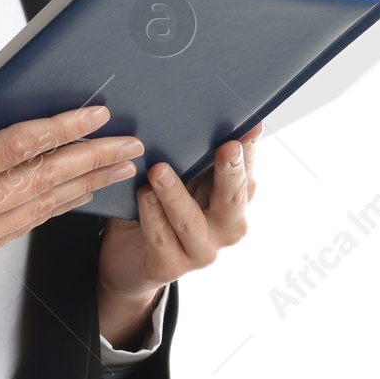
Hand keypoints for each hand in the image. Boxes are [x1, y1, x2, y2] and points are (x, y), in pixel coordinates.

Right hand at [0, 106, 141, 378]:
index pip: (14, 147)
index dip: (60, 128)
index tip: (93, 114)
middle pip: (41, 179)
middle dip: (90, 158)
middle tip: (129, 141)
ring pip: (38, 207)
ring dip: (82, 185)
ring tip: (118, 167)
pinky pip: (18, 227)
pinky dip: (51, 208)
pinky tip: (72, 195)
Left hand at [96, 122, 262, 348]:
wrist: (130, 257)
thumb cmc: (162, 206)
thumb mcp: (182, 178)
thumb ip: (197, 155)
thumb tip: (208, 112)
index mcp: (233, 202)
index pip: (246, 174)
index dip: (249, 151)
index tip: (249, 127)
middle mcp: (225, 228)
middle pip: (233, 200)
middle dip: (230, 173)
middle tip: (227, 147)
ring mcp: (200, 251)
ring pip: (191, 221)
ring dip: (176, 193)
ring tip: (160, 170)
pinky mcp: (170, 266)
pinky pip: (162, 239)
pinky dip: (152, 214)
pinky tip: (143, 195)